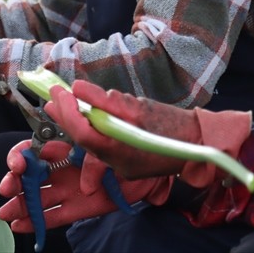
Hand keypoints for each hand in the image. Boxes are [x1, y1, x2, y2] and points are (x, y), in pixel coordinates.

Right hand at [0, 139, 170, 232]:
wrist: (157, 165)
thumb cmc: (131, 144)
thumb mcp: (106, 132)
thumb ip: (85, 124)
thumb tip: (58, 103)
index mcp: (66, 147)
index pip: (35, 150)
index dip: (21, 155)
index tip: (17, 163)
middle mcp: (64, 168)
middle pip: (31, 175)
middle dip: (15, 180)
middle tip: (6, 187)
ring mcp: (71, 188)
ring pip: (39, 197)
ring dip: (19, 203)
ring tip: (4, 212)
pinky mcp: (82, 207)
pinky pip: (56, 215)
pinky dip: (37, 221)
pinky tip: (18, 225)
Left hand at [46, 81, 251, 187]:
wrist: (201, 145)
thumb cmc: (174, 125)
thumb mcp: (140, 107)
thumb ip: (106, 100)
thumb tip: (78, 87)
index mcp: (119, 149)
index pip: (81, 131)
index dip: (66, 110)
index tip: (58, 90)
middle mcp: (116, 162)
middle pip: (81, 140)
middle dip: (64, 116)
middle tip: (52, 95)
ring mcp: (121, 166)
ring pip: (89, 144)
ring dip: (74, 122)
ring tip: (61, 102)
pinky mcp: (127, 163)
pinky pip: (101, 147)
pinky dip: (90, 130)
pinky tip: (86, 115)